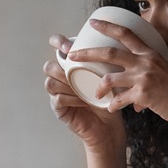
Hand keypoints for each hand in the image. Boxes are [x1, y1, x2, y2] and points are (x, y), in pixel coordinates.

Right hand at [44, 34, 125, 152]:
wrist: (110, 127)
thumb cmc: (111, 99)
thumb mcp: (111, 75)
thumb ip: (109, 60)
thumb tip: (118, 40)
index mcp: (72, 65)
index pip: (56, 47)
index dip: (58, 42)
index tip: (68, 46)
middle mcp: (61, 78)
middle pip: (49, 65)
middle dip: (60, 64)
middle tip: (74, 66)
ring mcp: (58, 94)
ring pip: (51, 81)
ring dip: (66, 82)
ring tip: (82, 86)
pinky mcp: (59, 109)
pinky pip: (58, 99)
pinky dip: (70, 97)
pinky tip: (83, 100)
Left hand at [70, 19, 167, 131]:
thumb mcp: (165, 71)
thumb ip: (148, 69)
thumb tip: (135, 78)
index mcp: (149, 54)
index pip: (126, 34)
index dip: (108, 26)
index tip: (92, 22)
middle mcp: (145, 62)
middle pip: (110, 53)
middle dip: (88, 53)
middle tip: (72, 55)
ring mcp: (144, 78)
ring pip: (110, 79)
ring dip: (99, 87)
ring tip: (95, 94)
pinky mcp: (143, 95)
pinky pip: (120, 100)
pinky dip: (114, 105)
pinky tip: (112, 109)